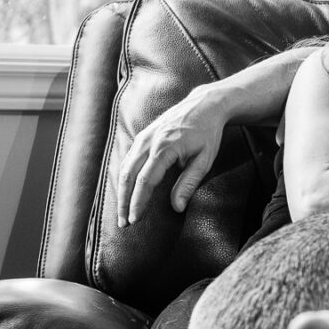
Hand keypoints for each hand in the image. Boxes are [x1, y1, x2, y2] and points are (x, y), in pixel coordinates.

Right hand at [114, 90, 228, 225]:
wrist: (204, 105)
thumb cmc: (207, 133)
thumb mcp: (204, 160)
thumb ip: (189, 183)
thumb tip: (177, 207)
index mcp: (164, 148)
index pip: (145, 181)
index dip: (138, 202)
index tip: (134, 219)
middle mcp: (149, 141)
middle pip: (128, 175)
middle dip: (124, 201)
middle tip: (124, 223)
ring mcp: (143, 137)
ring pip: (125, 167)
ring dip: (121, 192)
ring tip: (123, 213)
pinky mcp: (142, 136)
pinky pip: (128, 160)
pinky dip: (125, 179)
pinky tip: (126, 193)